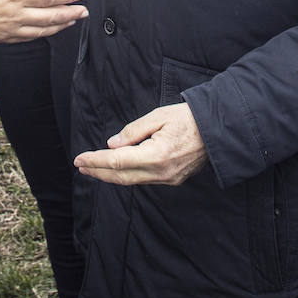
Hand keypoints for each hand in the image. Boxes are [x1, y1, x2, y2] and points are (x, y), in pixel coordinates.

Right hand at [0, 0, 85, 44]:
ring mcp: (11, 29)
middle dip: (71, 13)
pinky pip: (29, 37)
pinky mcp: (2, 38)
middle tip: (84, 11)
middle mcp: (18, 14)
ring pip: (43, 29)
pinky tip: (46, 32)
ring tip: (71, 21)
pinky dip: (43, 34)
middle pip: (52, 15)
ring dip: (60, 25)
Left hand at [74, 103, 207, 185]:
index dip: (95, 160)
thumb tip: (112, 144)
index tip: (79, 159)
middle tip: (80, 166)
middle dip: (98, 172)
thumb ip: (133, 131)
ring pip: (131, 181)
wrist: (219, 131)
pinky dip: (126, 176)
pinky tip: (116, 170)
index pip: (117, 161)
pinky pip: (143, 180)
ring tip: (93, 169)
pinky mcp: (172, 179)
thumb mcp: (159, 116)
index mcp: (156, 154)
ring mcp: (168, 178)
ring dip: (110, 176)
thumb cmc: (189, 119)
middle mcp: (161, 171)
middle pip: (121, 177)